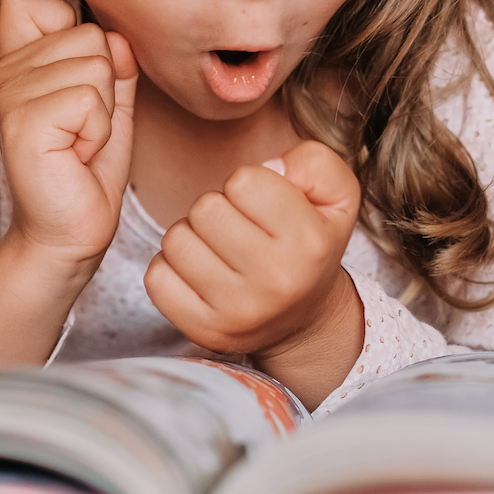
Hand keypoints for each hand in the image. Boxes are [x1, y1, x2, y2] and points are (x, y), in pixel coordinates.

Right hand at [0, 0, 137, 263]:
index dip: (71, 31)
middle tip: (81, 129)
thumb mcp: (108, 104)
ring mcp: (8, 96)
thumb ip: (113, 62)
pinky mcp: (22, 125)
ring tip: (78, 143)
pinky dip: (99, 132)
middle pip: (88, 34)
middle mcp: (5, 73)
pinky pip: (89, 99)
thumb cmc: (86, 169)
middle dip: (104, 86)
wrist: (70, 232)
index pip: (29, 1)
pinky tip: (76, 156)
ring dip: (103, 113)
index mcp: (17, 62)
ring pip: (95, 65)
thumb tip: (116, 36)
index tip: (76, 86)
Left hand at [144, 141, 364, 406]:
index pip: (243, 181)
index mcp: (309, 243)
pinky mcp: (205, 331)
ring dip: (192, 236)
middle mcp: (276, 281)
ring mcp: (238, 312)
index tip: (262, 205)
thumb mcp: (336, 196)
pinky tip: (200, 271)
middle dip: (217, 207)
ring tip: (219, 248)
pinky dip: (171, 267)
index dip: (248, 183)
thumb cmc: (312, 244)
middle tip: (237, 226)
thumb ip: (314, 162)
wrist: (305, 319)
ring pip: (176, 240)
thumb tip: (271, 167)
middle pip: (205, 209)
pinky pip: (157, 278)